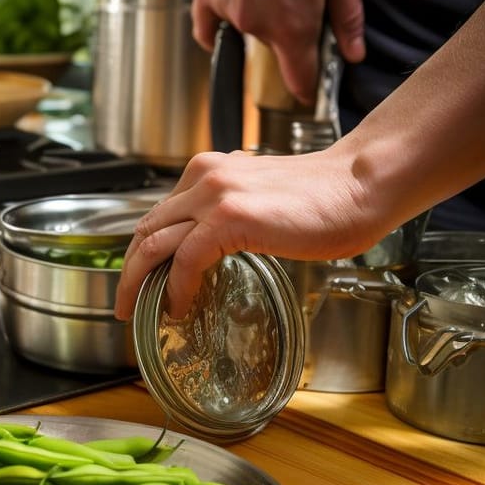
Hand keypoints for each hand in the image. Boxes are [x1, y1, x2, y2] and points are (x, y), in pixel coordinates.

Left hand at [114, 148, 382, 320]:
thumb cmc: (324, 199)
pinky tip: (178, 307)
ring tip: (136, 311)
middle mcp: (203, 178)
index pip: (158, 216)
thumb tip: (212, 253)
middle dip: (129, 271)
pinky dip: (175, 288)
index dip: (142, 253)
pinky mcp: (229, 217)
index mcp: (208, 172)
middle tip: (124, 304)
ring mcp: (213, 196)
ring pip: (153, 244)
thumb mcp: (260, 202)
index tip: (139, 281)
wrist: (361, 184)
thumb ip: (229, 218)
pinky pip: (184, 260)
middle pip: (145, 230)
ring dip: (137, 283)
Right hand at [191, 0, 364, 102]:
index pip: (298, 79)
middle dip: (291, 36)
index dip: (309, 87)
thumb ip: (346, 17)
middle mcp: (256, 25)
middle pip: (276, 51)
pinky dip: (221, 28)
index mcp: (293, 25)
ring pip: (249, 32)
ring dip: (262, 18)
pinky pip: (209, 28)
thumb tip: (352, 53)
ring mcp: (227, 10)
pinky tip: (235, 12)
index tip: (312, 88)